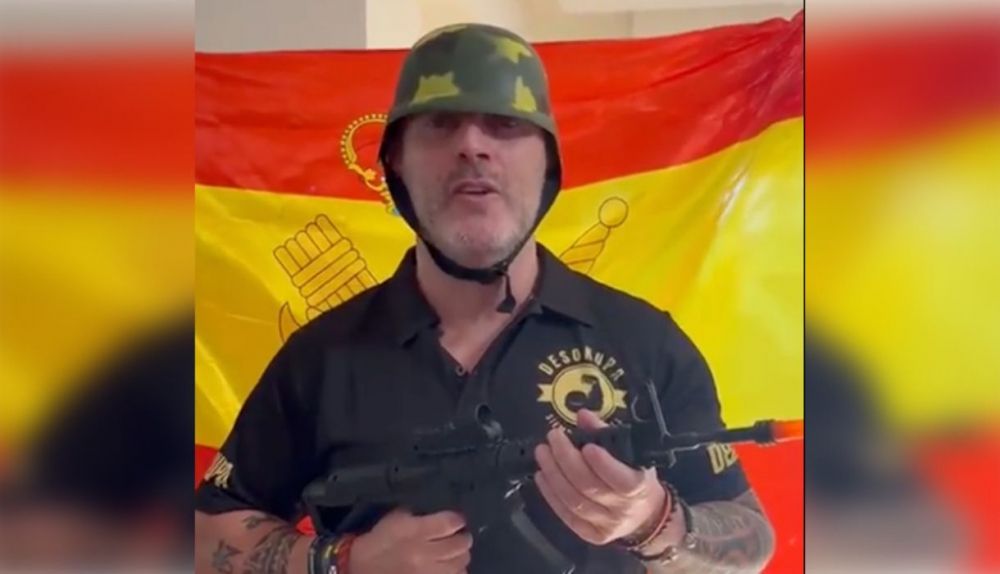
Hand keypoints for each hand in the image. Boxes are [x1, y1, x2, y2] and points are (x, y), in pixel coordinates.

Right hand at [348, 508, 471, 573]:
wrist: (359, 568)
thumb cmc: (377, 542)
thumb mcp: (394, 519)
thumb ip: (417, 515)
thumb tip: (438, 515)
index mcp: (416, 531)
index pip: (451, 522)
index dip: (458, 520)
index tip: (457, 521)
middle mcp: (425, 553)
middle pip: (460, 544)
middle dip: (463, 538)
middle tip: (460, 537)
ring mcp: (428, 573)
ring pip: (460, 564)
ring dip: (461, 557)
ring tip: (456, 554)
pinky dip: (455, 572)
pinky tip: (450, 569)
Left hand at [534, 409, 667, 545]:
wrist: (646, 516)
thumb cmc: (637, 477)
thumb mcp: (631, 453)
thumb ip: (606, 433)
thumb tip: (583, 416)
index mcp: (638, 488)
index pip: (620, 479)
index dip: (602, 464)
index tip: (586, 445)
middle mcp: (622, 510)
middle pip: (589, 486)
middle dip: (566, 459)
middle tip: (553, 438)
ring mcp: (605, 525)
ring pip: (574, 501)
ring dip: (553, 475)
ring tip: (542, 453)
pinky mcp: (590, 535)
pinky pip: (566, 515)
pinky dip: (551, 495)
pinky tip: (542, 476)